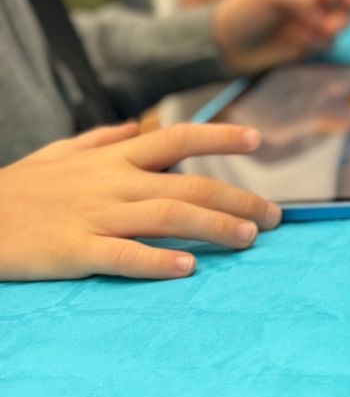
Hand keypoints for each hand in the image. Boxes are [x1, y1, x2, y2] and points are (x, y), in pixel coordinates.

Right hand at [0, 122, 281, 282]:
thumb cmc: (15, 189)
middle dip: (239, 198)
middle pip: (189, 184)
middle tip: (275, 217)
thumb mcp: (57, 153)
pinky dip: (158, 261)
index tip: (258, 138)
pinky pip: (124, 256)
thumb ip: (99, 141)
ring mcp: (95, 216)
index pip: (176, 137)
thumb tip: (132, 128)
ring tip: (249, 238)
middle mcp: (112, 183)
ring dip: (214, 226)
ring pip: (169, 216)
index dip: (220, 135)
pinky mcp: (74, 250)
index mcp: (111, 158)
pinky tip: (188, 268)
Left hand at [213, 0, 349, 74]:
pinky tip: (299, 44)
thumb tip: (323, 14)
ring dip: (333, 26)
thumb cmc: (245, 10)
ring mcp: (317, 17)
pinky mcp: (315, 40)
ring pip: (346, 18)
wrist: (230, 46)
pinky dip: (319, 43)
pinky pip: (332, 41)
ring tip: (311, 33)